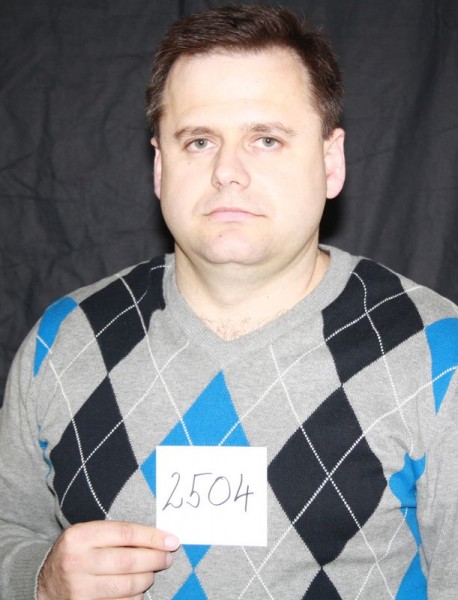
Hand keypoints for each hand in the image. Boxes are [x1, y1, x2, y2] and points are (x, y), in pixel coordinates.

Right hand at [37, 521, 179, 598]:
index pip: (126, 533)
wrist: (44, 582)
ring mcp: (79, 589)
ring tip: (151, 572)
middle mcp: (77, 562)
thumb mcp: (89, 535)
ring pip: (128, 586)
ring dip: (147, 579)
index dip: (153, 537)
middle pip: (129, 561)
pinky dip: (135, 597)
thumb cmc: (77, 553)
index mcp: (80, 536)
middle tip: (167, 557)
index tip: (172, 540)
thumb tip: (160, 539)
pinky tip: (137, 589)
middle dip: (155, 559)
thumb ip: (118, 535)